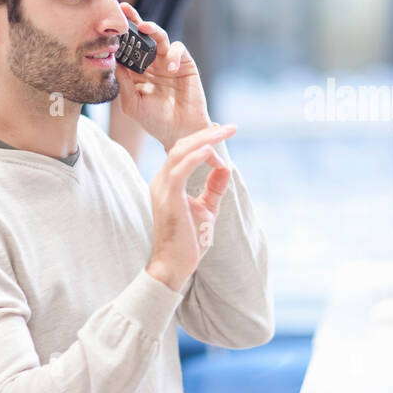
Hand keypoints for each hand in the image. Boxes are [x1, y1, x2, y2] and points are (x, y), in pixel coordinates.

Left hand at [114, 2, 211, 150]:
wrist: (180, 132)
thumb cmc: (154, 121)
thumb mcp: (132, 104)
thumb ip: (123, 83)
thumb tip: (112, 61)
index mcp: (136, 71)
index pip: (126, 49)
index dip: (118, 36)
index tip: (105, 24)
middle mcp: (151, 63)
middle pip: (142, 37)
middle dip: (134, 21)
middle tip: (123, 10)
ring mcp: (168, 62)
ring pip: (160, 37)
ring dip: (153, 29)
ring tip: (145, 27)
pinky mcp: (185, 64)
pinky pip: (178, 49)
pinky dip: (174, 54)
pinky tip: (170, 67)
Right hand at [146, 123, 237, 291]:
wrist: (174, 266)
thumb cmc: (188, 240)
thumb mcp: (206, 209)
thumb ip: (213, 188)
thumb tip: (224, 167)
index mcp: (168, 182)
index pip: (184, 151)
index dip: (204, 141)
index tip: (225, 139)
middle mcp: (162, 181)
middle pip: (182, 146)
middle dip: (207, 134)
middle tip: (230, 127)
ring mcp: (162, 189)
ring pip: (180, 152)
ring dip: (204, 140)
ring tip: (224, 132)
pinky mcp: (168, 199)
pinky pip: (179, 170)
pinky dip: (195, 158)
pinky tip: (211, 152)